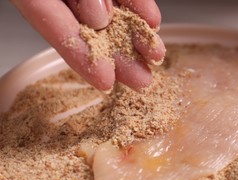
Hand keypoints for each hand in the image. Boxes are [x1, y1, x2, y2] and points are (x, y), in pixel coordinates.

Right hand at [11, 0, 164, 90]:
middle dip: (117, 55)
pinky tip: (151, 19)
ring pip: (107, 10)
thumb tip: (100, 18)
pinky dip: (135, 2)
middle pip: (86, 26)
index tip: (105, 82)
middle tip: (140, 80)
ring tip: (155, 54)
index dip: (79, 56)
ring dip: (133, 33)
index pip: (51, 24)